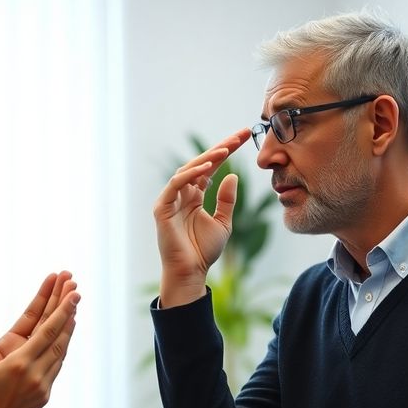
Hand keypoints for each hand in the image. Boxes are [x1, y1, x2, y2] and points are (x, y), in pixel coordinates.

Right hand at [0, 272, 79, 407]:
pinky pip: (57, 366)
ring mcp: (42, 386)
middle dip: (68, 311)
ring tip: (73, 309)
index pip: (48, 330)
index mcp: (19, 364)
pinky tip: (63, 339)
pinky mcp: (44, 396)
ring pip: (61, 351)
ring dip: (68, 329)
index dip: (62, 309)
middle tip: (76, 289)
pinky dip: (62, 348)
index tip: (73, 292)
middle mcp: (36, 374)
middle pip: (59, 336)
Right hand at [153, 129, 250, 307]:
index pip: (211, 167)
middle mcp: (181, 194)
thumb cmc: (204, 251)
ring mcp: (170, 200)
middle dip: (220, 148)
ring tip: (225, 150)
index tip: (244, 137)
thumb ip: (226, 200)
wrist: (191, 272)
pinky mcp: (162, 208)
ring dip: (206, 159)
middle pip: (200, 163)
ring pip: (187, 170)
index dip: (227, 151)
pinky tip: (207, 168)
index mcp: (194, 196)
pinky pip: (175, 185)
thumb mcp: (223, 222)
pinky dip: (190, 175)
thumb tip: (232, 175)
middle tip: (240, 135)